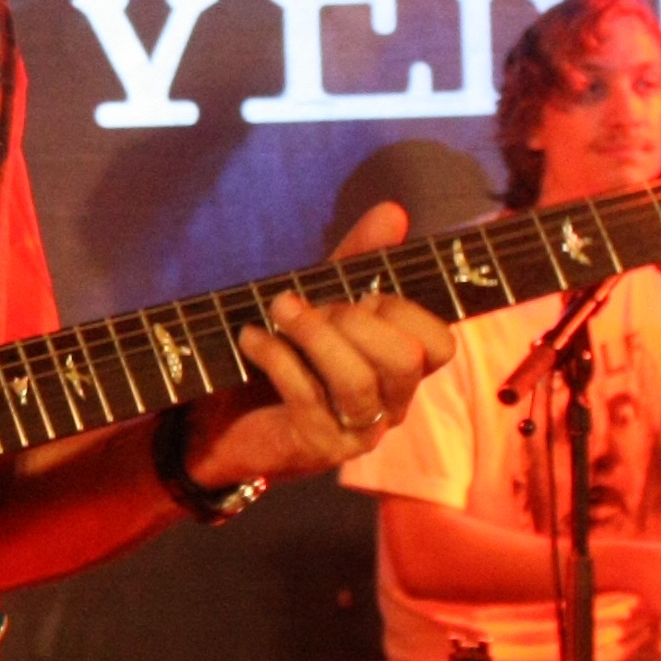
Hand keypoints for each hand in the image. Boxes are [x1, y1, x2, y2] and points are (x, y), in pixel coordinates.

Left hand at [181, 200, 462, 492]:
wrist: (220, 421)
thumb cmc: (283, 356)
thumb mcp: (321, 300)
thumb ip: (358, 260)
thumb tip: (394, 211)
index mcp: (401, 372)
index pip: (440, 345)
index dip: (404, 311)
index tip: (361, 296)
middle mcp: (390, 406)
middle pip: (406, 360)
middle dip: (355, 320)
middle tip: (312, 305)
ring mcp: (356, 433)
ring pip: (357, 381)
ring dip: (313, 334)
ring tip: (278, 309)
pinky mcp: (316, 448)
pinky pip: (307, 396)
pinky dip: (277, 356)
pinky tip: (252, 338)